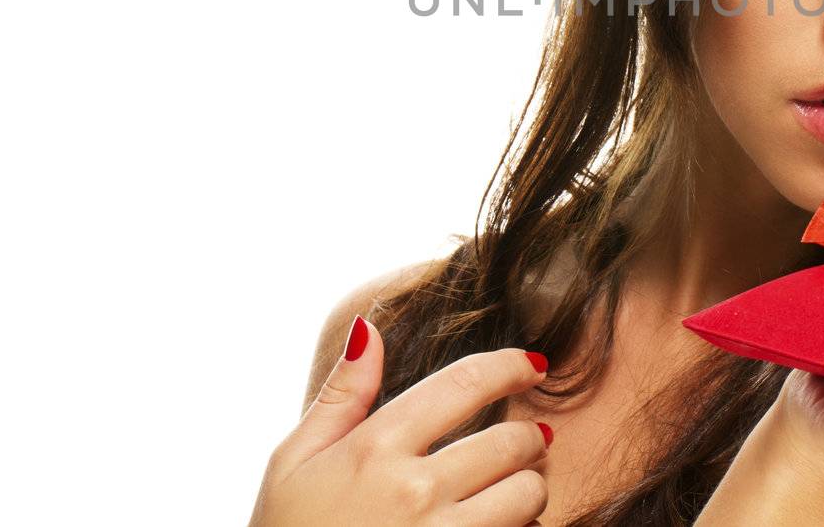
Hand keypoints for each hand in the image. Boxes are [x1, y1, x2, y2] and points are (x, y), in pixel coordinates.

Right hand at [247, 316, 554, 525]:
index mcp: (375, 449)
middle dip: (528, 436)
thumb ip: (341, 396)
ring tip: (512, 490)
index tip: (531, 365)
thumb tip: (367, 328)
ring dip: (528, 487)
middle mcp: (414, 490)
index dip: (510, 366)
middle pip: (510, 442)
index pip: (465, 383)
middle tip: (525, 440)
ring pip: (526, 495)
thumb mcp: (292, 462)